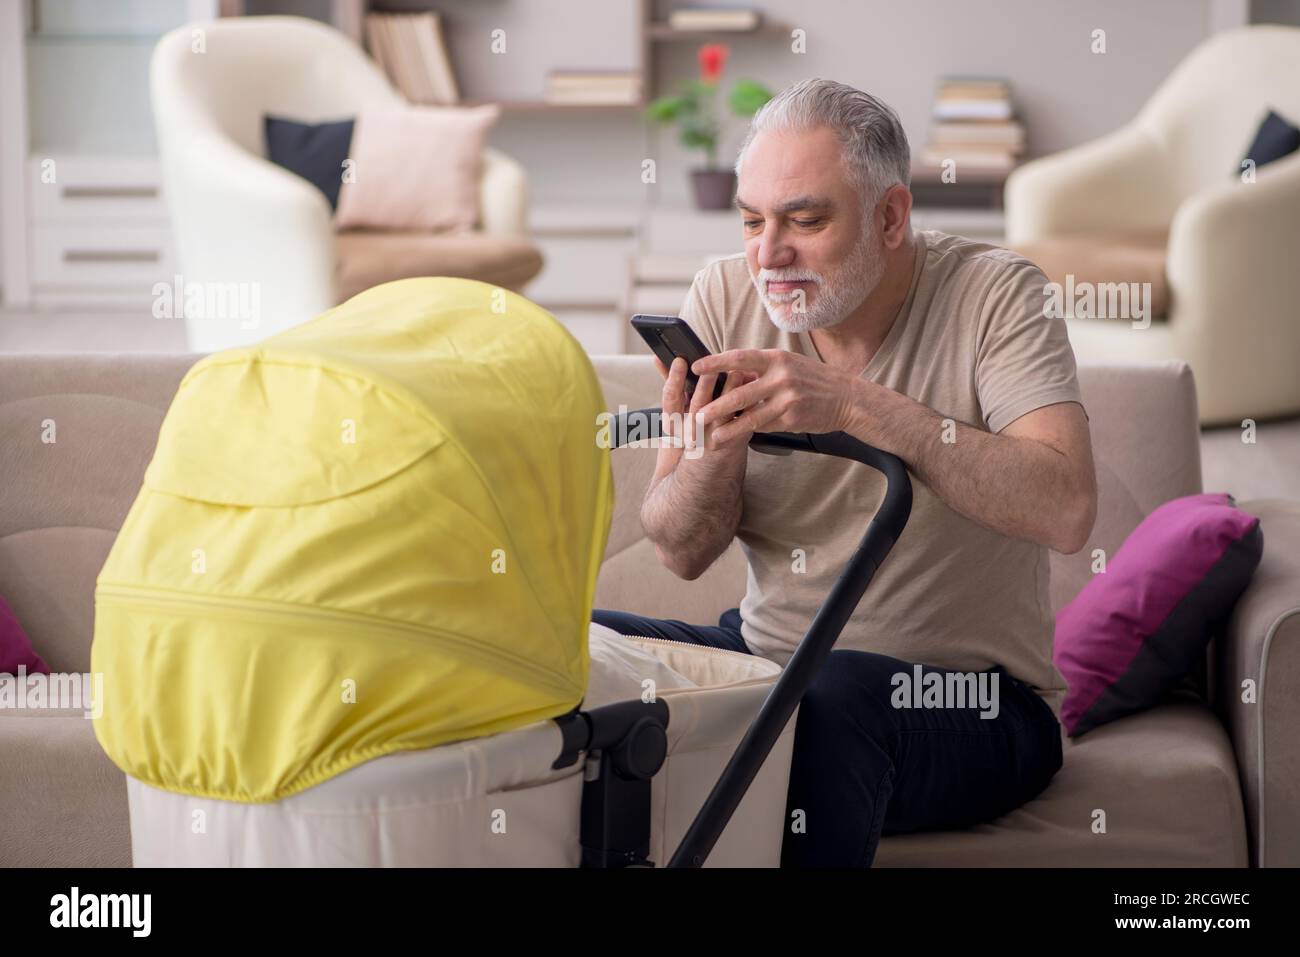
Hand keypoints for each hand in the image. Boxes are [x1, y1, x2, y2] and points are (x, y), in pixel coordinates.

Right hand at [655, 355, 759, 458]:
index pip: (670, 399)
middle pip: (697, 407)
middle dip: (704, 386)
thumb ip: (671, 384)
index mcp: (673, 423)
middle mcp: (691, 433)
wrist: (706, 464)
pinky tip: (752, 388)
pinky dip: (748, 404)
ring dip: (729, 393)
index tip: (680, 361)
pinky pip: (742, 421)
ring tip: (736, 373)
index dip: (674, 379)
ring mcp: (713, 438)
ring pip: (722, 415)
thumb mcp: (676, 411)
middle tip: (711, 368)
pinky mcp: (733, 440)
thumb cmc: (692, 429)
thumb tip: (660, 358)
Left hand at [690, 349, 859, 443]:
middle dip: (716, 407)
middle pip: (740, 394)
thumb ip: (762, 369)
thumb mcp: (789, 364)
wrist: (847, 398)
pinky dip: (752, 431)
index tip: (696, 367)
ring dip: (730, 429)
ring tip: (713, 437)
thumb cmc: (814, 379)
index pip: (740, 358)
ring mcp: (788, 400)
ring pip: (751, 417)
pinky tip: (739, 437)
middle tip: (697, 416)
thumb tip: (732, 375)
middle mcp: (781, 377)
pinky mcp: (793, 419)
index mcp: (777, 358)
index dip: (716, 362)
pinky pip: (766, 426)